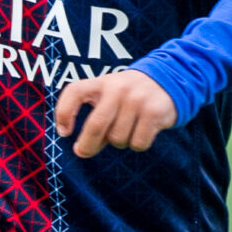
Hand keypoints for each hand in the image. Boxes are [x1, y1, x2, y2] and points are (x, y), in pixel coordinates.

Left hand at [54, 69, 177, 158]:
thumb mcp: (109, 97)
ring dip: (119, 142)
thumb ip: (95, 119)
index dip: (64, 113)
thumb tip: (82, 150)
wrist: (168, 79)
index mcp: (101, 83)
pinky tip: (142, 131)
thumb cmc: (128, 95)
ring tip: (127, 129)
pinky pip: (138, 143)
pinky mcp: (154, 112)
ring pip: (117, 139)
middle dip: (87, 145)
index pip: (75, 92)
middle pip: (96, 125)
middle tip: (83, 151)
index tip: (64, 132)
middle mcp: (118, 89)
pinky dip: (138, 144)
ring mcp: (137, 100)